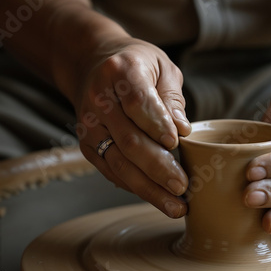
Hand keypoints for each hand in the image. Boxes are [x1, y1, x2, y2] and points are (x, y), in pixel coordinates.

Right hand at [74, 37, 190, 217]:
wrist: (92, 64)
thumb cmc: (137, 66)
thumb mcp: (161, 67)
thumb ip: (171, 98)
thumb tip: (183, 129)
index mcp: (120, 72)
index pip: (137, 103)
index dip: (156, 125)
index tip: (177, 144)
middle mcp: (99, 100)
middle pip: (129, 140)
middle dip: (158, 168)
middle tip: (183, 187)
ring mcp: (90, 125)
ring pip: (119, 163)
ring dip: (148, 188)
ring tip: (175, 206)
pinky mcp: (87, 145)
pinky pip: (111, 171)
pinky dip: (135, 187)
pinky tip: (157, 198)